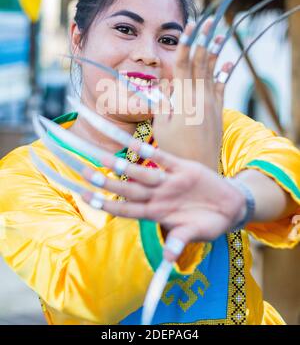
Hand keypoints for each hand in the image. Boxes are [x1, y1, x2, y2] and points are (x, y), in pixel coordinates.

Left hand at [99, 148, 245, 260]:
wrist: (229, 206)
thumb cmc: (208, 223)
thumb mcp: (195, 234)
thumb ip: (180, 242)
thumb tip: (168, 259)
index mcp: (156, 213)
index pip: (125, 209)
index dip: (105, 204)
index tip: (85, 198)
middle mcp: (158, 196)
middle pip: (127, 189)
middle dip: (106, 182)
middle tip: (84, 172)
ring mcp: (168, 181)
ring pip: (141, 173)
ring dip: (123, 166)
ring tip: (104, 158)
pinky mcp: (183, 168)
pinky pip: (163, 158)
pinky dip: (150, 152)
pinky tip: (135, 144)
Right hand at [152, 19, 231, 170]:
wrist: (199, 168)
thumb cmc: (174, 149)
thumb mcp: (161, 126)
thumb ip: (161, 102)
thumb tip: (162, 83)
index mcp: (184, 100)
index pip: (185, 65)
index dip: (187, 44)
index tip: (190, 27)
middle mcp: (200, 98)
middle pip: (202, 63)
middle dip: (204, 40)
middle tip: (208, 21)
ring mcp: (212, 104)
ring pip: (213, 72)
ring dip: (216, 52)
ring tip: (220, 35)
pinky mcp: (218, 112)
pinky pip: (221, 88)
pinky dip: (224, 74)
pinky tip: (227, 63)